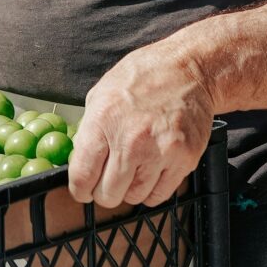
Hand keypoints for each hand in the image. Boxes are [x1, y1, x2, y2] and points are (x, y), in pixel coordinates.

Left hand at [68, 43, 214, 210]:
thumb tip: (79, 163)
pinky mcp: (184, 159)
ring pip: (134, 198)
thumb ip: (88, 131)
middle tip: (109, 178)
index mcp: (104, 121)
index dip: (79, 189)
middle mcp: (131, 140)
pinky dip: (152, 189)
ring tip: (135, 167)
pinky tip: (151, 170)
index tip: (83, 189)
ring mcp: (160, 152)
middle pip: (108, 195)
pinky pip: (159, 195)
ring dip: (130, 189)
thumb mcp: (101, 94)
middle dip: (105, 190)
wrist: (188, 69)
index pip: (82, 177)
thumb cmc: (144, 78)